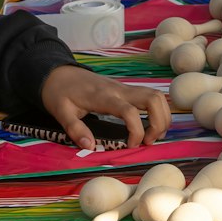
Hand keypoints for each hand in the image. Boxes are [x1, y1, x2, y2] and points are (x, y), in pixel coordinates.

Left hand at [40, 65, 170, 148]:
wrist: (58, 73)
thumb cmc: (59, 93)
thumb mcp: (61, 113)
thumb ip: (75, 130)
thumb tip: (90, 146)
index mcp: (103, 97)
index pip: (129, 111)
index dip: (136, 131)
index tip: (131, 146)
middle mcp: (119, 90)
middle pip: (153, 98)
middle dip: (159, 122)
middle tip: (150, 141)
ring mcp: (124, 87)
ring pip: (156, 95)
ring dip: (162, 116)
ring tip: (153, 135)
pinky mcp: (126, 89)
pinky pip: (150, 96)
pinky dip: (158, 110)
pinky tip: (151, 124)